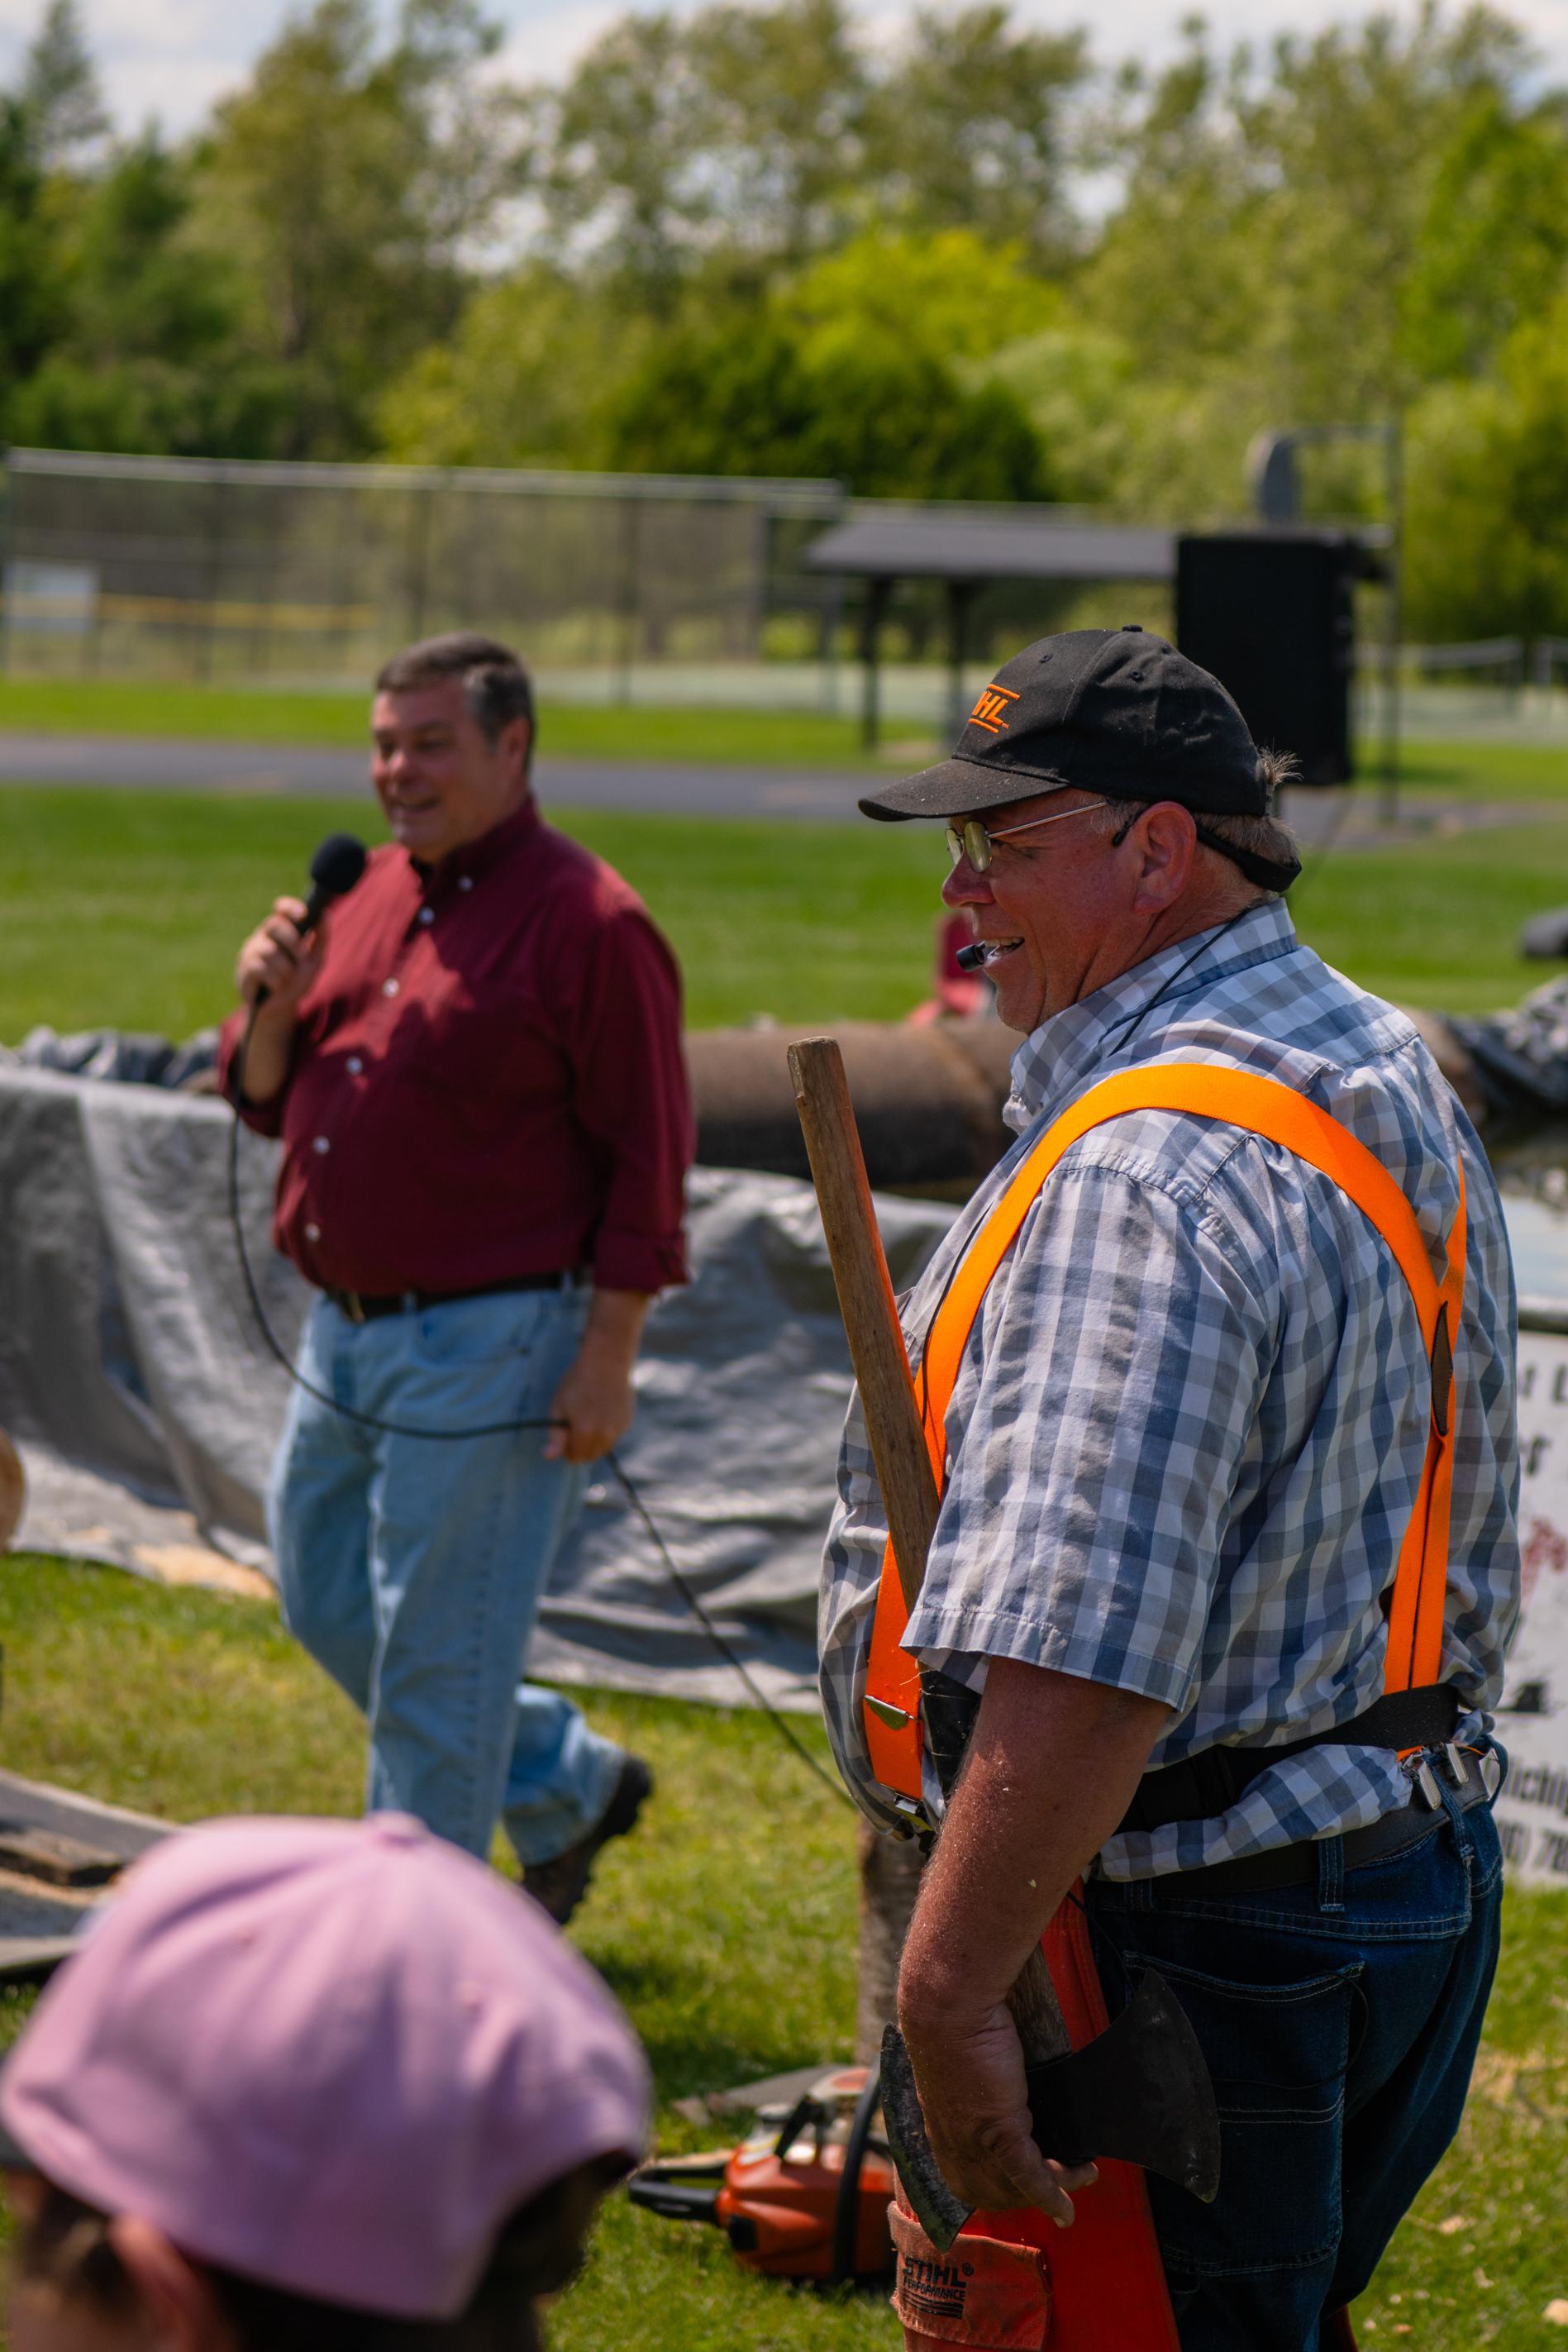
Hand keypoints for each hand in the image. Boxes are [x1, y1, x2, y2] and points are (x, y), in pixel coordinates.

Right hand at [235, 897, 328, 1016]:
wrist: (281, 1008)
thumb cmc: (297, 980)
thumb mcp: (314, 961)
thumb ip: (320, 939)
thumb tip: (325, 914)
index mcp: (281, 930)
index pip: (281, 909)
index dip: (290, 907)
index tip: (304, 914)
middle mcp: (263, 937)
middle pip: (273, 924)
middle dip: (292, 940)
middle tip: (302, 955)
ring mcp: (251, 952)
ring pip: (269, 951)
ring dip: (286, 968)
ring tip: (287, 979)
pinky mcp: (244, 970)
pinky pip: (261, 969)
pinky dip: (276, 981)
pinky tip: (276, 987)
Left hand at [545, 1344, 635, 1463]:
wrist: (606, 1361)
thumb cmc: (577, 1382)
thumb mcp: (559, 1407)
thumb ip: (556, 1436)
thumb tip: (548, 1457)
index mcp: (585, 1432)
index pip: (575, 1457)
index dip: (566, 1448)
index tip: (564, 1433)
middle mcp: (605, 1435)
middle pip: (590, 1456)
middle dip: (580, 1447)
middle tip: (575, 1424)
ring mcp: (619, 1429)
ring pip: (603, 1447)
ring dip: (594, 1439)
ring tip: (589, 1414)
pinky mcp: (627, 1421)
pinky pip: (613, 1435)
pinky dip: (606, 1430)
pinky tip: (601, 1409)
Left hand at [899, 1994, 1097, 2225]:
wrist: (949, 2007)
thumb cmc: (953, 2022)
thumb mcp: (957, 2062)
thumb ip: (972, 2081)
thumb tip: (997, 2076)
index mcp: (941, 2130)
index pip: (966, 2182)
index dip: (995, 2190)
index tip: (1023, 2182)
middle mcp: (954, 2145)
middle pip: (992, 2195)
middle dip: (1028, 2197)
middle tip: (1060, 2180)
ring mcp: (976, 2141)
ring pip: (1017, 2189)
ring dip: (1053, 2189)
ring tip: (1081, 2173)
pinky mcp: (1000, 2129)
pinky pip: (1030, 2176)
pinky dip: (1053, 2196)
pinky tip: (1068, 2209)